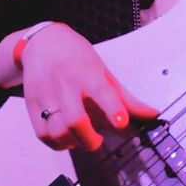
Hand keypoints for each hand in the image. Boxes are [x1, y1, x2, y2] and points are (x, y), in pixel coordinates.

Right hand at [20, 24, 160, 150]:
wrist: (42, 42)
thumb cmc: (77, 57)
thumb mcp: (103, 70)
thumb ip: (126, 97)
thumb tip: (153, 114)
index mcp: (87, 73)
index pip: (102, 91)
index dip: (112, 108)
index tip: (121, 122)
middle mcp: (66, 84)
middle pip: (76, 119)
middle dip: (90, 139)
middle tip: (97, 140)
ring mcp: (46, 95)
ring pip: (57, 130)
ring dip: (73, 142)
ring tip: (81, 139)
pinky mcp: (31, 104)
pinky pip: (42, 134)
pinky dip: (56, 143)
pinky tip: (66, 138)